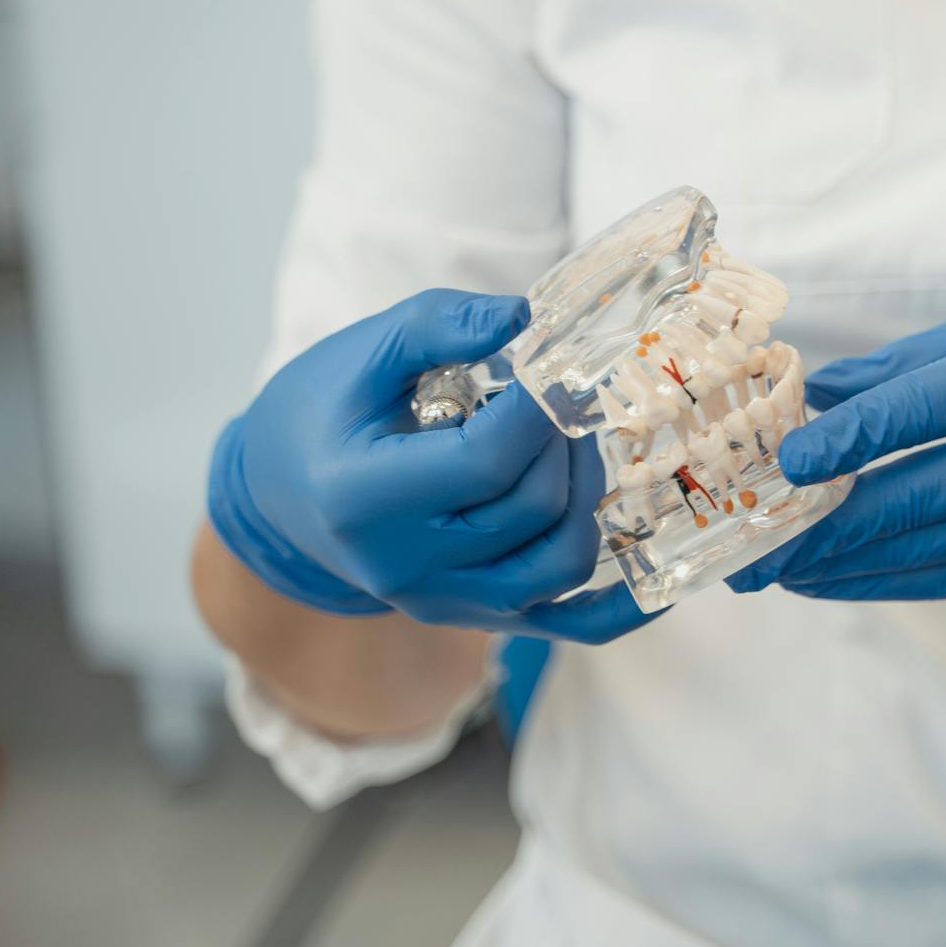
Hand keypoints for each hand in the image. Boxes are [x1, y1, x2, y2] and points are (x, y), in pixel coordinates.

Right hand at [206, 289, 646, 642]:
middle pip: (530, 510)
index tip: (564, 368)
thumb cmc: (322, 413)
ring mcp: (443, 602)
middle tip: (567, 397)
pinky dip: (622, 608)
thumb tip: (528, 317)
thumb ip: (442, 326)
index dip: (542, 411)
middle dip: (565, 442)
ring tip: (571, 447)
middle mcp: (404, 566)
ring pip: (557, 564)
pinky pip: (569, 628)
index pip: (485, 462)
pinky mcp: (476, 618)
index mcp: (364, 499)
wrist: (282, 498)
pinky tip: (662, 582)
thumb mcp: (365, 352)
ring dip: (587, 497)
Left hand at [725, 298, 945, 600]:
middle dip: (808, 532)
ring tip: (766, 569)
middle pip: (899, 504)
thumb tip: (814, 398)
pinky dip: (877, 581)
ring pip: (911, 556)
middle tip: (739, 550)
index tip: (782, 461)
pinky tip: (829, 578)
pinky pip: (940, 579)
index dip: (840, 442)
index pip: (913, 416)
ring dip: (831, 568)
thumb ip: (906, 369)